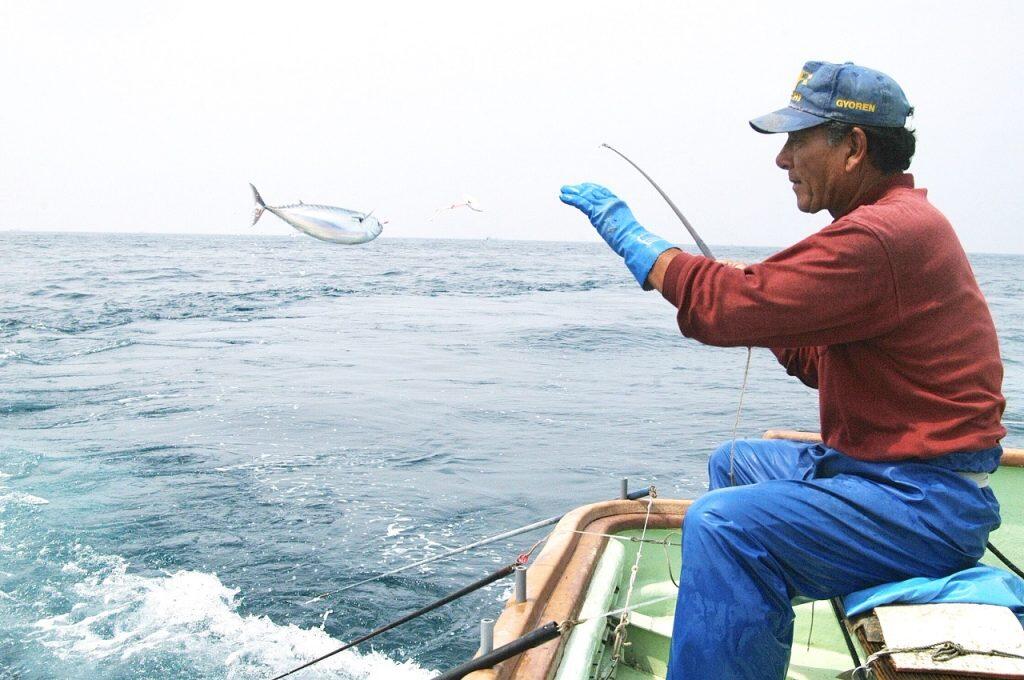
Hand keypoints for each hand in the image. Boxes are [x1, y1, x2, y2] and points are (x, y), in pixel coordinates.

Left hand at [560, 182, 675, 287]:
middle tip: (570, 187)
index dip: (592, 187)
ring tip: (563, 189)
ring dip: (573, 192)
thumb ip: (618, 224)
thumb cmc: (631, 239)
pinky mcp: (596, 213)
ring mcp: (603, 207)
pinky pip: (581, 202)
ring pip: (585, 195)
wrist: (632, 239)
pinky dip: (571, 199)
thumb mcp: (625, 227)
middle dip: (580, 188)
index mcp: (618, 203)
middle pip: (592, 191)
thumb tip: (616, 231)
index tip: (584, 186)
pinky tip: (563, 197)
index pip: (603, 191)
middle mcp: (610, 202)